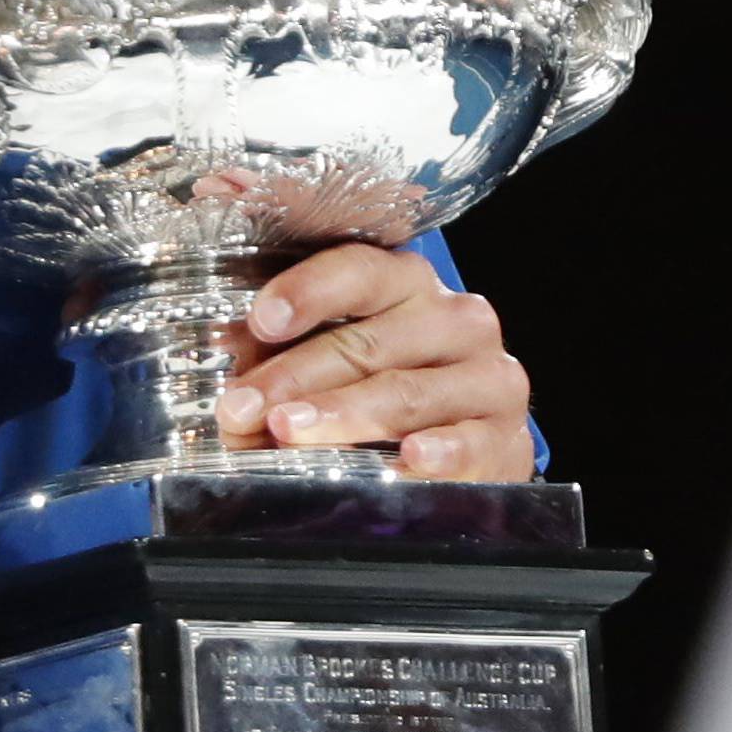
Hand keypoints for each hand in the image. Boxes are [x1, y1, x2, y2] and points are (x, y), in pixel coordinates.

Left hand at [216, 240, 533, 479]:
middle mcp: (455, 320)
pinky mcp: (506, 438)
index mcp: (407, 285)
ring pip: (406, 391)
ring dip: (343, 414)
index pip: (358, 271)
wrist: (470, 445)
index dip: (307, 292)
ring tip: (292, 432)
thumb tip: (225, 376)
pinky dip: (435, 453)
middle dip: (296, 377)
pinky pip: (468, 442)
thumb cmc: (386, 390)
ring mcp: (488, 378)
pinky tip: (406, 460)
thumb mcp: (335, 361)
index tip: (260, 320)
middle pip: (368, 342)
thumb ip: (282, 358)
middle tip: (244, 406)